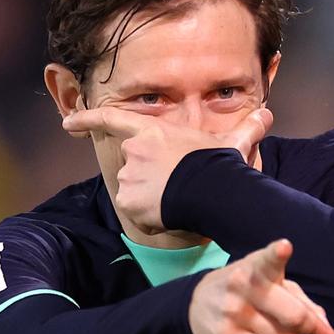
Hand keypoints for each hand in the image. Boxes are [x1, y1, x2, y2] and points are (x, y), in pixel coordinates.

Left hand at [62, 106, 272, 233]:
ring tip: (176, 199)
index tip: (66, 123)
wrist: (213, 189)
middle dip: (147, 177)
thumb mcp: (232, 143)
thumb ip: (246, 129)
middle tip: (174, 185)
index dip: (86, 119)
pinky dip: (150, 217)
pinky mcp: (129, 201)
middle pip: (132, 167)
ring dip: (149, 198)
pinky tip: (169, 214)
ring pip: (133, 192)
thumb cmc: (220, 164)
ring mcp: (129, 177)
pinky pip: (137, 213)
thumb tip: (267, 116)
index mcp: (151, 131)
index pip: (111, 119)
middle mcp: (134, 151)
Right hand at [188, 239, 333, 333]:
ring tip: (270, 327)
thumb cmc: (245, 290)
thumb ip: (302, 302)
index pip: (268, 260)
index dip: (277, 254)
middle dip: (309, 326)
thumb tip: (327, 331)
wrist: (196, 305)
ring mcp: (234, 312)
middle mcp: (243, 286)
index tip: (283, 248)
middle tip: (309, 326)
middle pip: (294, 316)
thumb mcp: (271, 284)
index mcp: (257, 267)